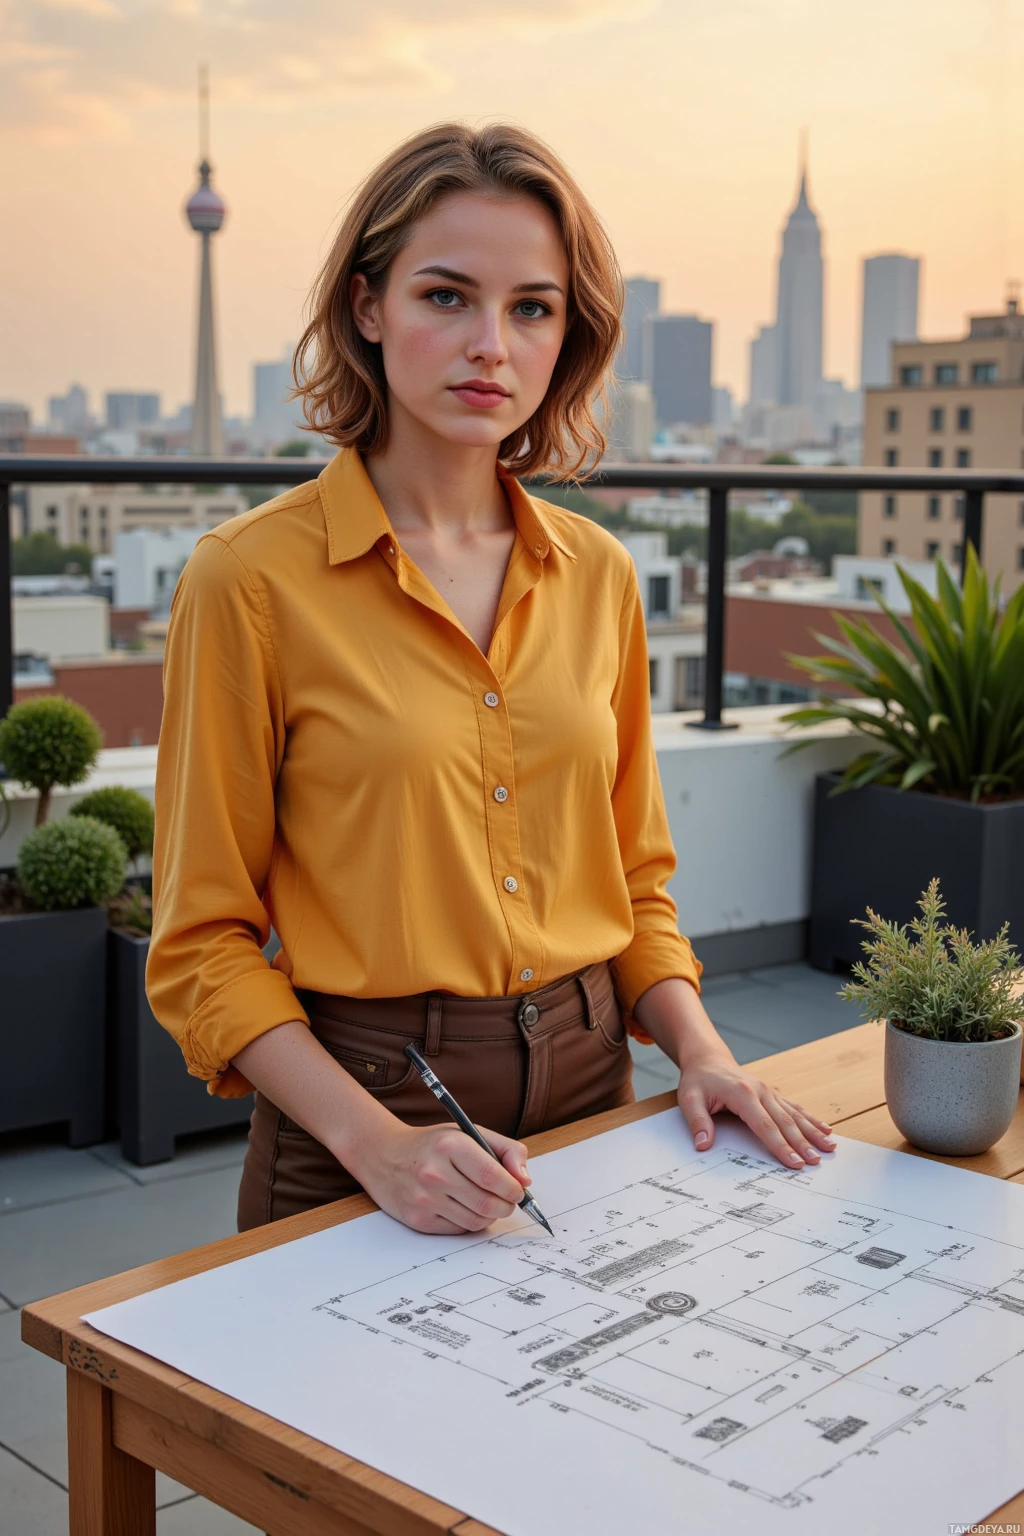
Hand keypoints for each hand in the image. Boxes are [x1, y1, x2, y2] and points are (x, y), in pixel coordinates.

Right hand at [355, 1121, 530, 1235]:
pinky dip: (469, 1222)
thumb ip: (506, 1150)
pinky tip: (464, 1207)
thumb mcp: (469, 1133)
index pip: (494, 1177)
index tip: (518, 1190)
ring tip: (487, 1202)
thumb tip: (525, 1179)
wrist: (383, 1155)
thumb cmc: (432, 1144)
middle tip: (508, 1200)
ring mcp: (424, 1199)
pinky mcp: (418, 1220)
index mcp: (450, 1145)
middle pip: (488, 1204)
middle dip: (507, 1206)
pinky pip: (458, 1230)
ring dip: (490, 1216)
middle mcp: (434, 1173)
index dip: (514, 1189)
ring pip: (476, 1221)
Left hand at [677, 1052, 835, 1167]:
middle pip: (785, 1122)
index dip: (780, 1146)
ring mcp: (769, 1091)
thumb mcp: (689, 1098)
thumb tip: (703, 1144)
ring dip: (813, 1132)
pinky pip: (795, 1107)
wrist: (707, 1059)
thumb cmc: (699, 1079)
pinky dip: (811, 1119)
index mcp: (743, 1094)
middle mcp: (761, 1091)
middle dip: (802, 1143)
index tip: (794, 1162)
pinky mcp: (772, 1093)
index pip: (765, 1125)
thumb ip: (697, 1122)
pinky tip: (825, 1129)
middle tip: (816, 1162)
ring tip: (830, 1148)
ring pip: (795, 1114)